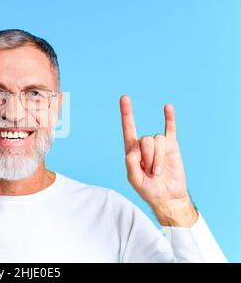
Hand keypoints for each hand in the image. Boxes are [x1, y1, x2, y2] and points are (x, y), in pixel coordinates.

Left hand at [119, 95, 197, 226]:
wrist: (168, 198)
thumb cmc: (149, 190)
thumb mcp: (134, 179)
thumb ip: (131, 162)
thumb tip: (136, 146)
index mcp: (132, 151)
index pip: (128, 129)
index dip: (126, 113)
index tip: (124, 98)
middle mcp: (144, 145)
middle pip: (145, 139)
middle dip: (149, 156)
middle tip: (152, 172)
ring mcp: (159, 145)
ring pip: (158, 140)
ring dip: (158, 158)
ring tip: (159, 172)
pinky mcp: (172, 147)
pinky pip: (170, 129)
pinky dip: (169, 118)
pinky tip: (167, 107)